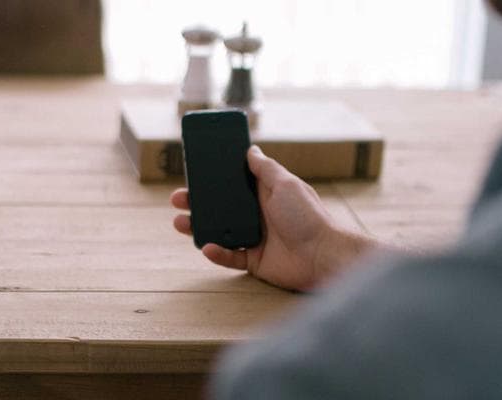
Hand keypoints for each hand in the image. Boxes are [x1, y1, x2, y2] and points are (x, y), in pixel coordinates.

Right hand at [171, 145, 377, 290]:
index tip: (193, 172)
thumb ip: (266, 169)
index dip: (213, 178)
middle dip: (196, 202)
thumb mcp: (286, 184)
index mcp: (263, 194)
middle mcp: (256, 214)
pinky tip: (207, 247)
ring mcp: (254, 238)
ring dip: (198, 227)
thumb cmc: (309, 217)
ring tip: (180, 222)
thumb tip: (250, 149)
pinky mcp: (253, 260)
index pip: (232, 183)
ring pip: (218, 231)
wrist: (323, 256)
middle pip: (219, 207)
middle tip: (178, 198)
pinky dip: (217, 253)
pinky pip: (229, 257)